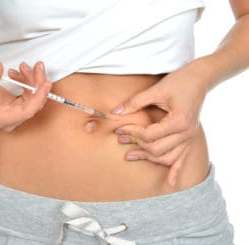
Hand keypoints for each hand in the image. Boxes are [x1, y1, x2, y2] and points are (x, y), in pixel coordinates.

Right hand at [0, 61, 51, 131]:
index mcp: (1, 118)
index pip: (27, 111)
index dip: (39, 97)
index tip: (46, 83)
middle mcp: (10, 119)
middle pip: (33, 103)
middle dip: (37, 83)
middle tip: (37, 66)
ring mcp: (14, 113)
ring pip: (33, 97)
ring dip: (31, 80)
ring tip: (21, 67)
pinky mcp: (17, 106)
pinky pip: (30, 94)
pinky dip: (27, 81)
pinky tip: (18, 73)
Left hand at [111, 67, 207, 186]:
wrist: (200, 79)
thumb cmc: (180, 81)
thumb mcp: (156, 90)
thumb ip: (135, 102)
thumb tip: (115, 112)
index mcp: (179, 122)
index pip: (149, 135)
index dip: (132, 131)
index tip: (119, 127)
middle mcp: (186, 134)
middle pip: (156, 149)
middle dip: (135, 144)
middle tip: (120, 138)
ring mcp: (188, 138)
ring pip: (166, 157)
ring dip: (148, 158)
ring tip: (129, 155)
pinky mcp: (188, 138)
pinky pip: (182, 159)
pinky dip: (175, 171)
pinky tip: (170, 183)